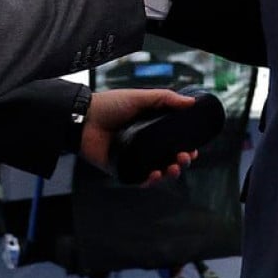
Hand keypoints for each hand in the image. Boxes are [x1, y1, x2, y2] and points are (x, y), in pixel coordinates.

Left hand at [78, 87, 197, 182]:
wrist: (83, 118)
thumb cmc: (109, 105)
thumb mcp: (139, 97)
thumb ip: (165, 99)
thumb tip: (191, 102)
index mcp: (150, 128)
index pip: (174, 141)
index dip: (186, 146)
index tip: (194, 148)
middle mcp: (145, 145)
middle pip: (170, 158)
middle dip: (182, 162)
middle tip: (185, 157)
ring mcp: (134, 158)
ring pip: (158, 172)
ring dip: (169, 173)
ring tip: (172, 167)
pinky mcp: (123, 170)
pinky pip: (140, 180)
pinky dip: (150, 181)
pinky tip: (155, 174)